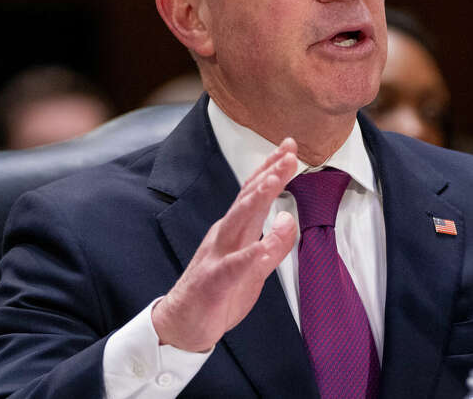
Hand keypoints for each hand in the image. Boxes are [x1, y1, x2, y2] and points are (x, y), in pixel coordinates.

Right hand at [152, 138, 298, 351]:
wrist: (182, 325)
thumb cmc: (219, 293)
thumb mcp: (257, 269)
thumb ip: (275, 243)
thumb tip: (289, 216)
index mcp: (235, 230)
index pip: (254, 194)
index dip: (272, 169)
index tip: (290, 147)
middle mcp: (225, 237)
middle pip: (247, 200)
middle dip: (269, 175)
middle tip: (289, 153)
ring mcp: (216, 257)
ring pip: (237, 224)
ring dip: (255, 201)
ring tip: (274, 182)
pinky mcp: (213, 283)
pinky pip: (231, 268)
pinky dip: (247, 256)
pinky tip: (262, 248)